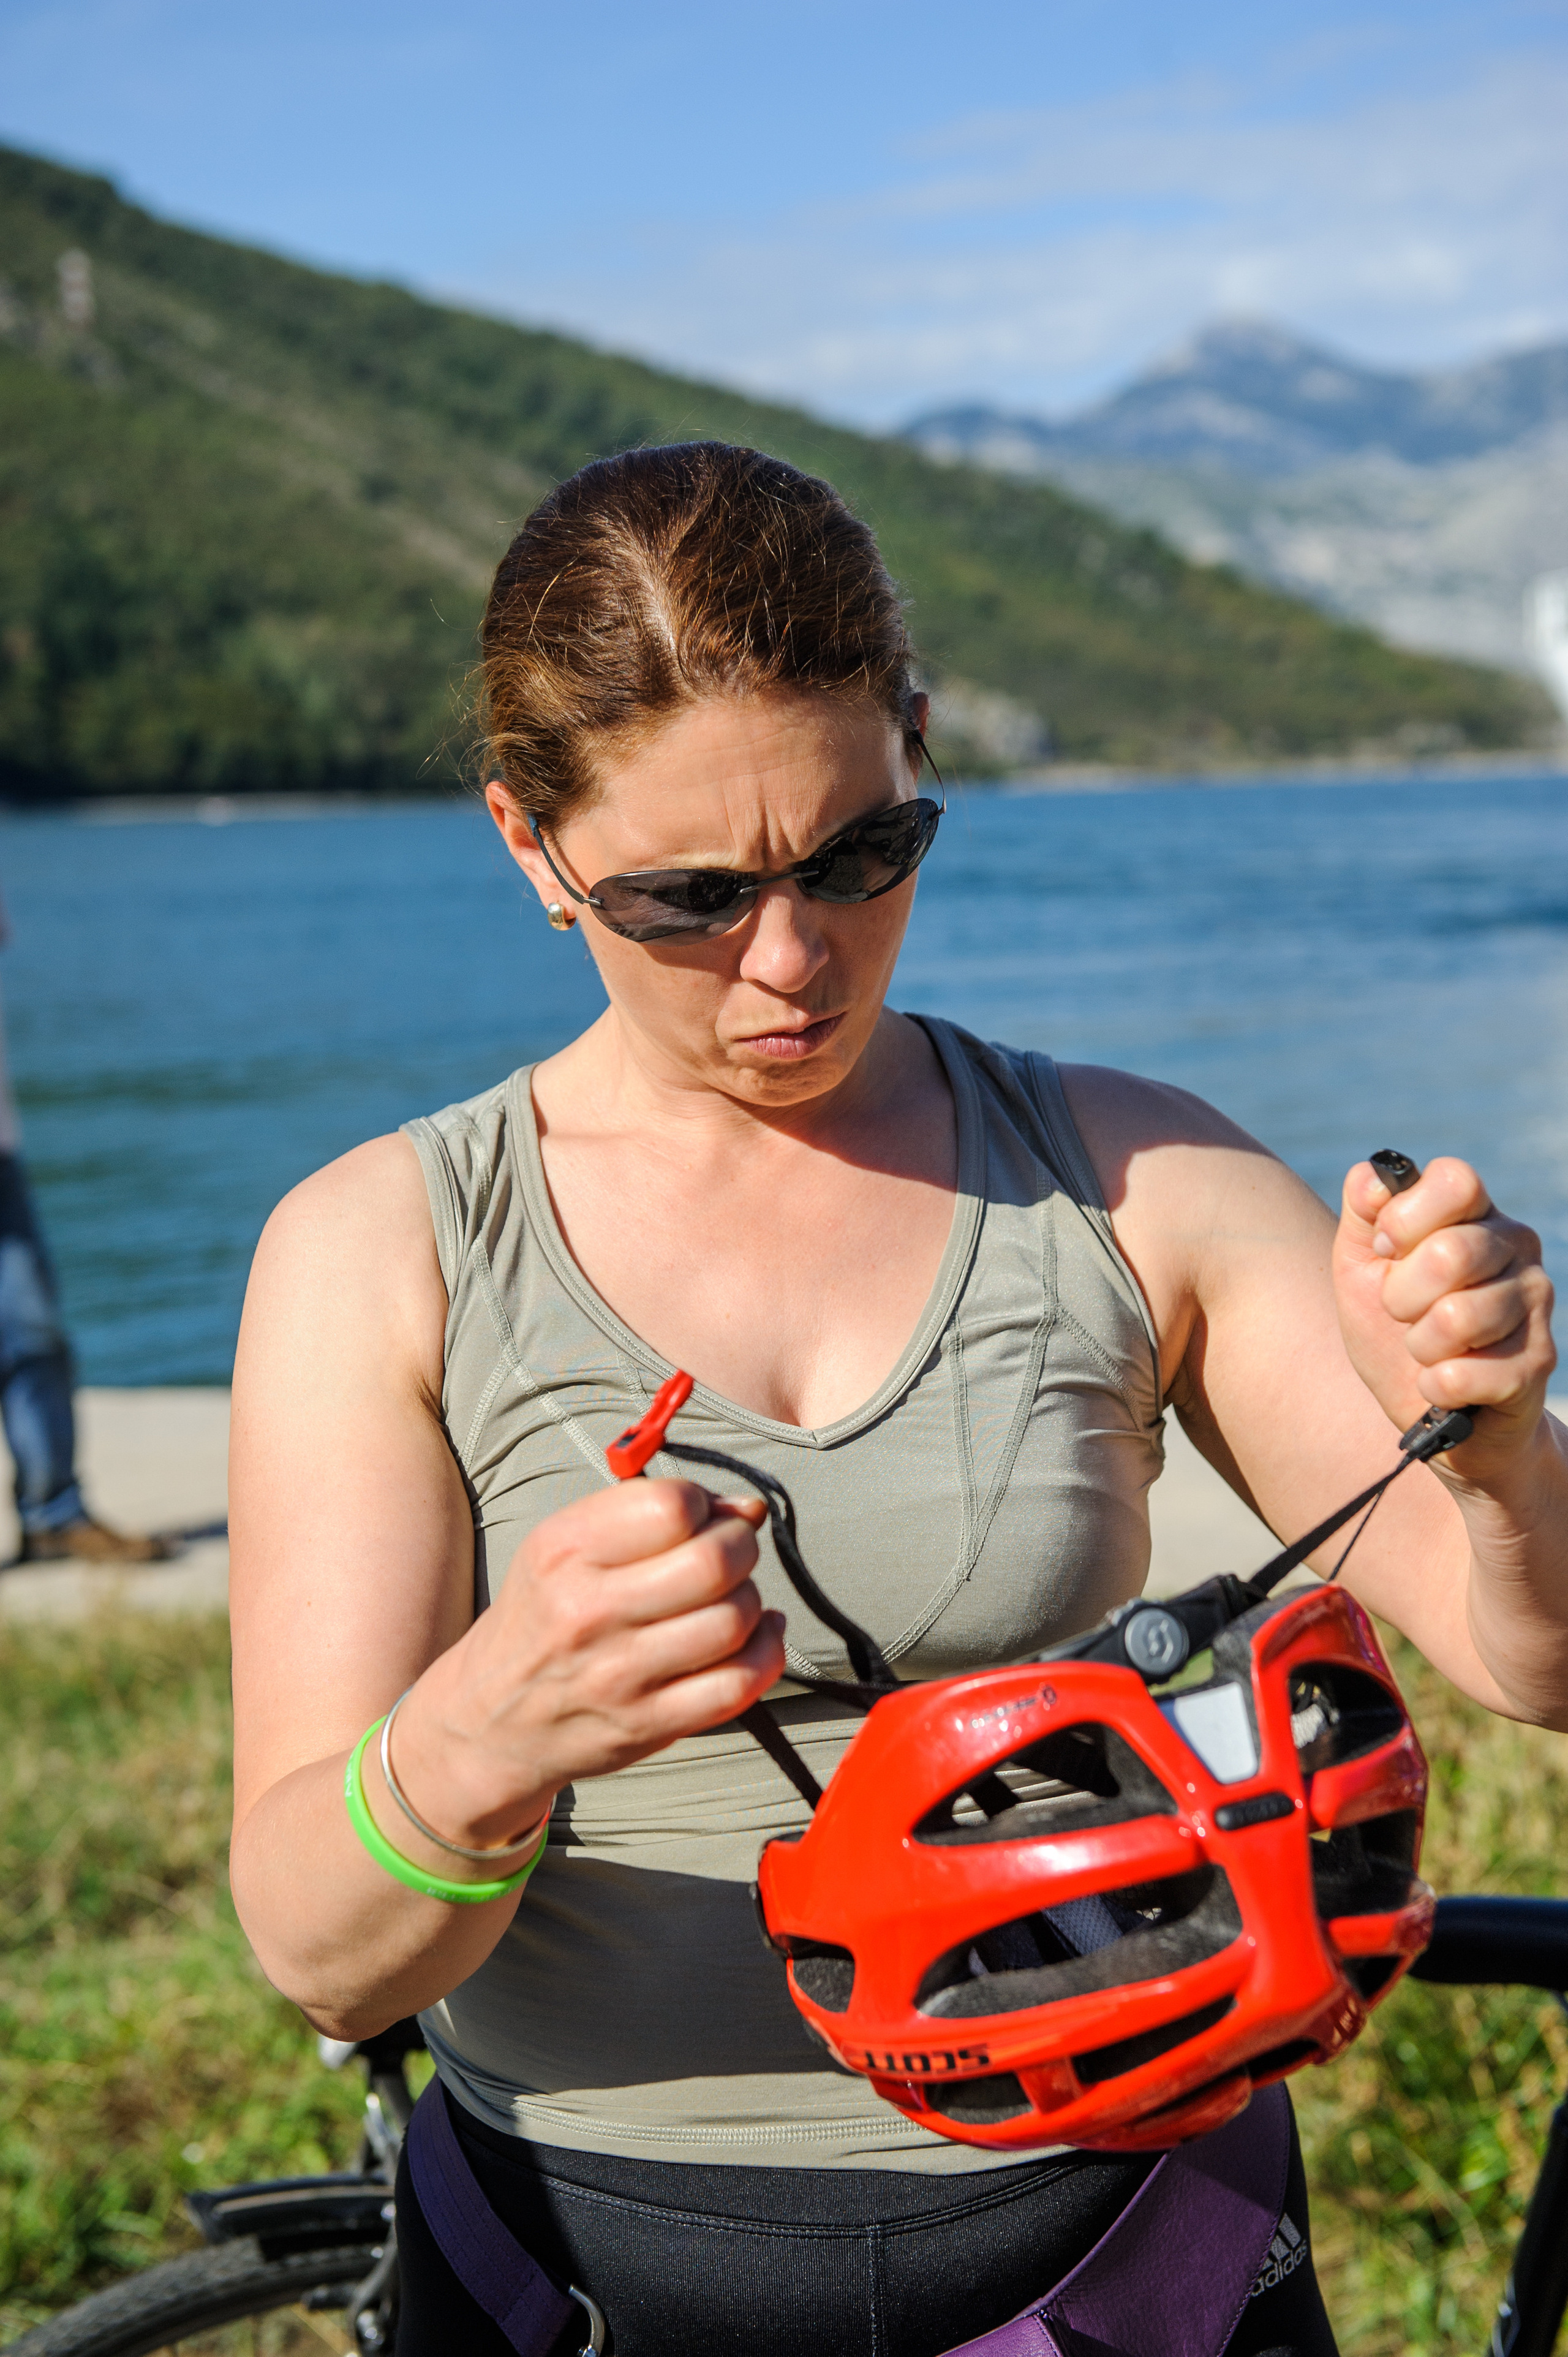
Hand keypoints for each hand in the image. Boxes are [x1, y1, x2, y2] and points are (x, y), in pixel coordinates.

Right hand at [386, 1480, 782, 1856]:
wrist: (487, 1720)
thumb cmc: (542, 1617)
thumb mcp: (564, 1547)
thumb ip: (648, 1515)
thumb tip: (749, 1508)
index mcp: (564, 1550)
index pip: (672, 1505)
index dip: (704, 1504)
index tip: (700, 1517)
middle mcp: (588, 1610)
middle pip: (713, 1563)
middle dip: (741, 1548)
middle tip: (731, 1554)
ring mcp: (618, 1674)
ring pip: (733, 1621)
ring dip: (750, 1601)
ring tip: (732, 1599)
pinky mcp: (646, 1725)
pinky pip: (737, 1685)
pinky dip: (766, 1653)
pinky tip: (757, 1636)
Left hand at [1334, 1156, 1556, 1466]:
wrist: (1432, 1409)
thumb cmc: (1396, 1329)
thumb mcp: (1361, 1267)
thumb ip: (1362, 1214)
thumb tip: (1372, 1178)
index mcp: (1475, 1214)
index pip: (1455, 1180)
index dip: (1405, 1218)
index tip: (1386, 1250)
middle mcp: (1517, 1246)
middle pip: (1449, 1253)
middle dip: (1401, 1296)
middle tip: (1403, 1314)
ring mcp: (1535, 1302)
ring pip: (1457, 1317)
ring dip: (1419, 1346)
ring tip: (1427, 1350)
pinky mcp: (1536, 1363)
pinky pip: (1461, 1374)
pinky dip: (1434, 1386)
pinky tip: (1443, 1385)